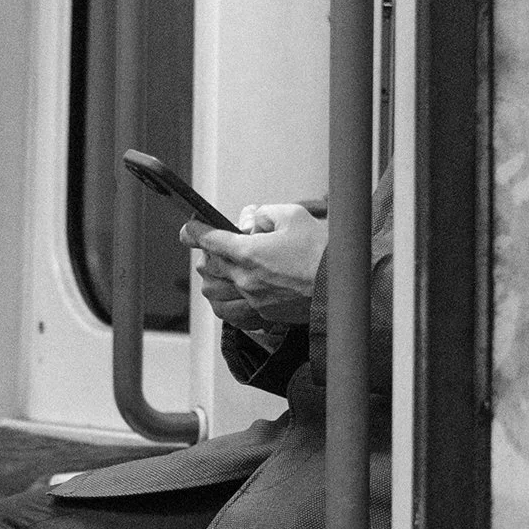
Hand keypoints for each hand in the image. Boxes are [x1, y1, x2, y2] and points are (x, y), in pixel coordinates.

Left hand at [182, 202, 326, 338]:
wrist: (342, 287)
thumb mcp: (292, 216)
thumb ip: (263, 214)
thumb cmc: (321, 250)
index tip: (186, 229)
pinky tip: (238, 289)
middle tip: (216, 244)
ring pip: (218, 290)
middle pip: (210, 266)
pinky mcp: (264, 314)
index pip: (210, 239)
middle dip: (208, 253)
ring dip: (216, 277)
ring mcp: (254, 300)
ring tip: (225, 267)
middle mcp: (246, 279)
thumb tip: (248, 221)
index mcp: (249, 252)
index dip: (194, 232)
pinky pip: (234, 308)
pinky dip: (231, 297)